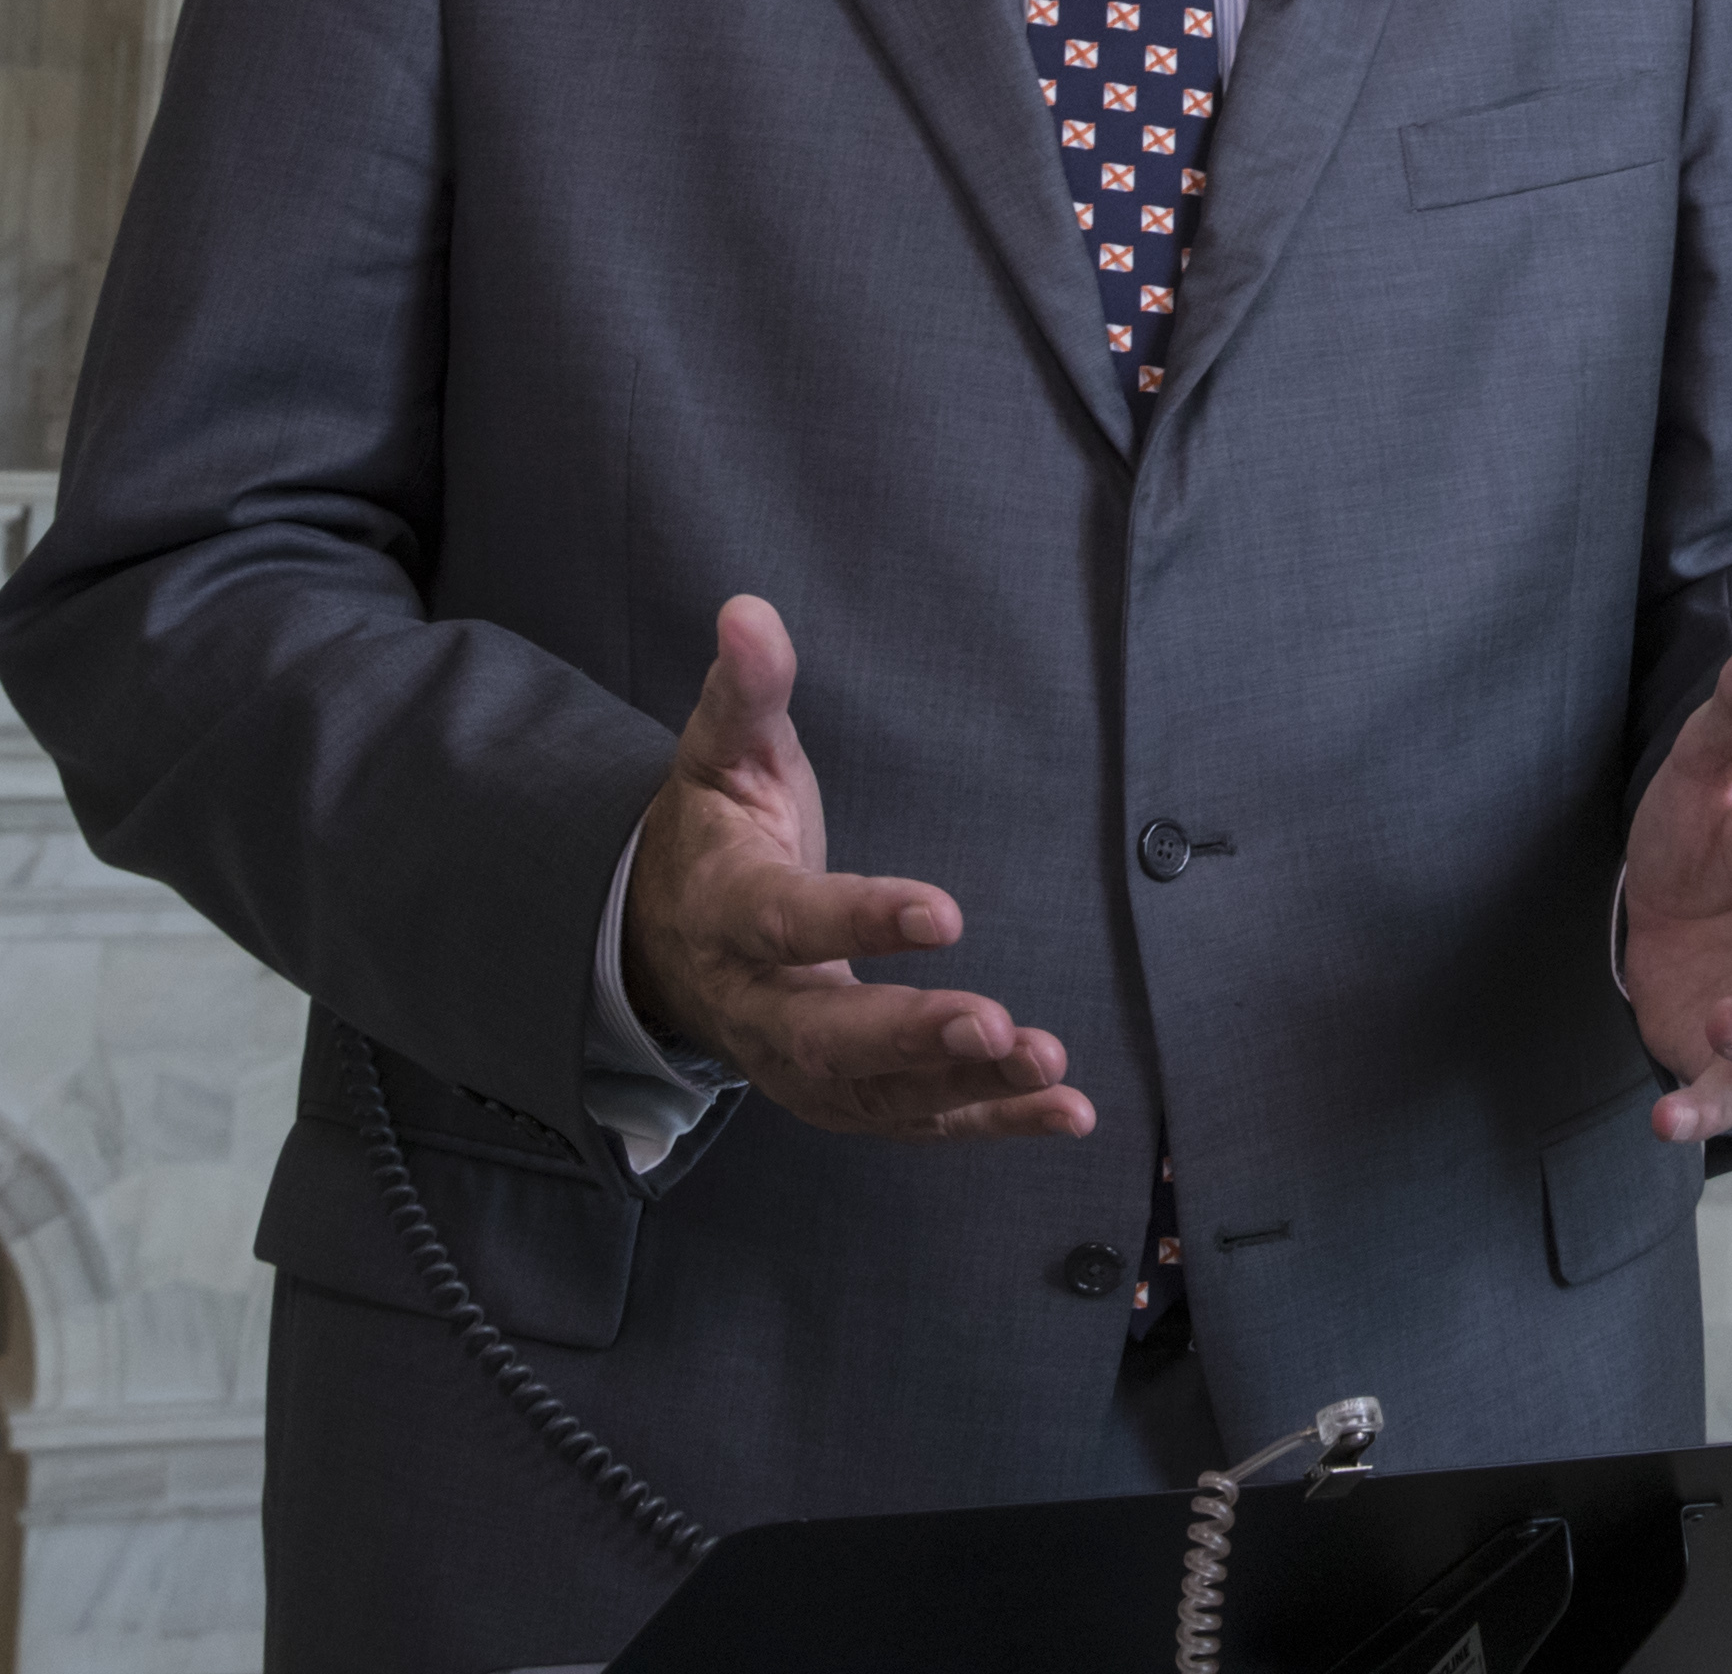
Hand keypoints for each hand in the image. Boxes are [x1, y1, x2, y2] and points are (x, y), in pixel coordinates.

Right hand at [624, 597, 1094, 1141]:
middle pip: (828, 1038)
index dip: (860, 920)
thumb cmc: (716, 837)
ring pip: (880, 1093)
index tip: (944, 911)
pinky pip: (918, 1121)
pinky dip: (994, 1123)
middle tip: (994, 1024)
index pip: (787, 924)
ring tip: (1049, 1066)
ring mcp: (798, 1066)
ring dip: (967, 1088)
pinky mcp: (845, 1095)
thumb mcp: (721, 757)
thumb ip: (744, 691)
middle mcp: (756, 1006)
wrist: (663, 946)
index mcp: (726, 914)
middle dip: (912, 1035)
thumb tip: (749, 609)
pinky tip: (1068, 1112)